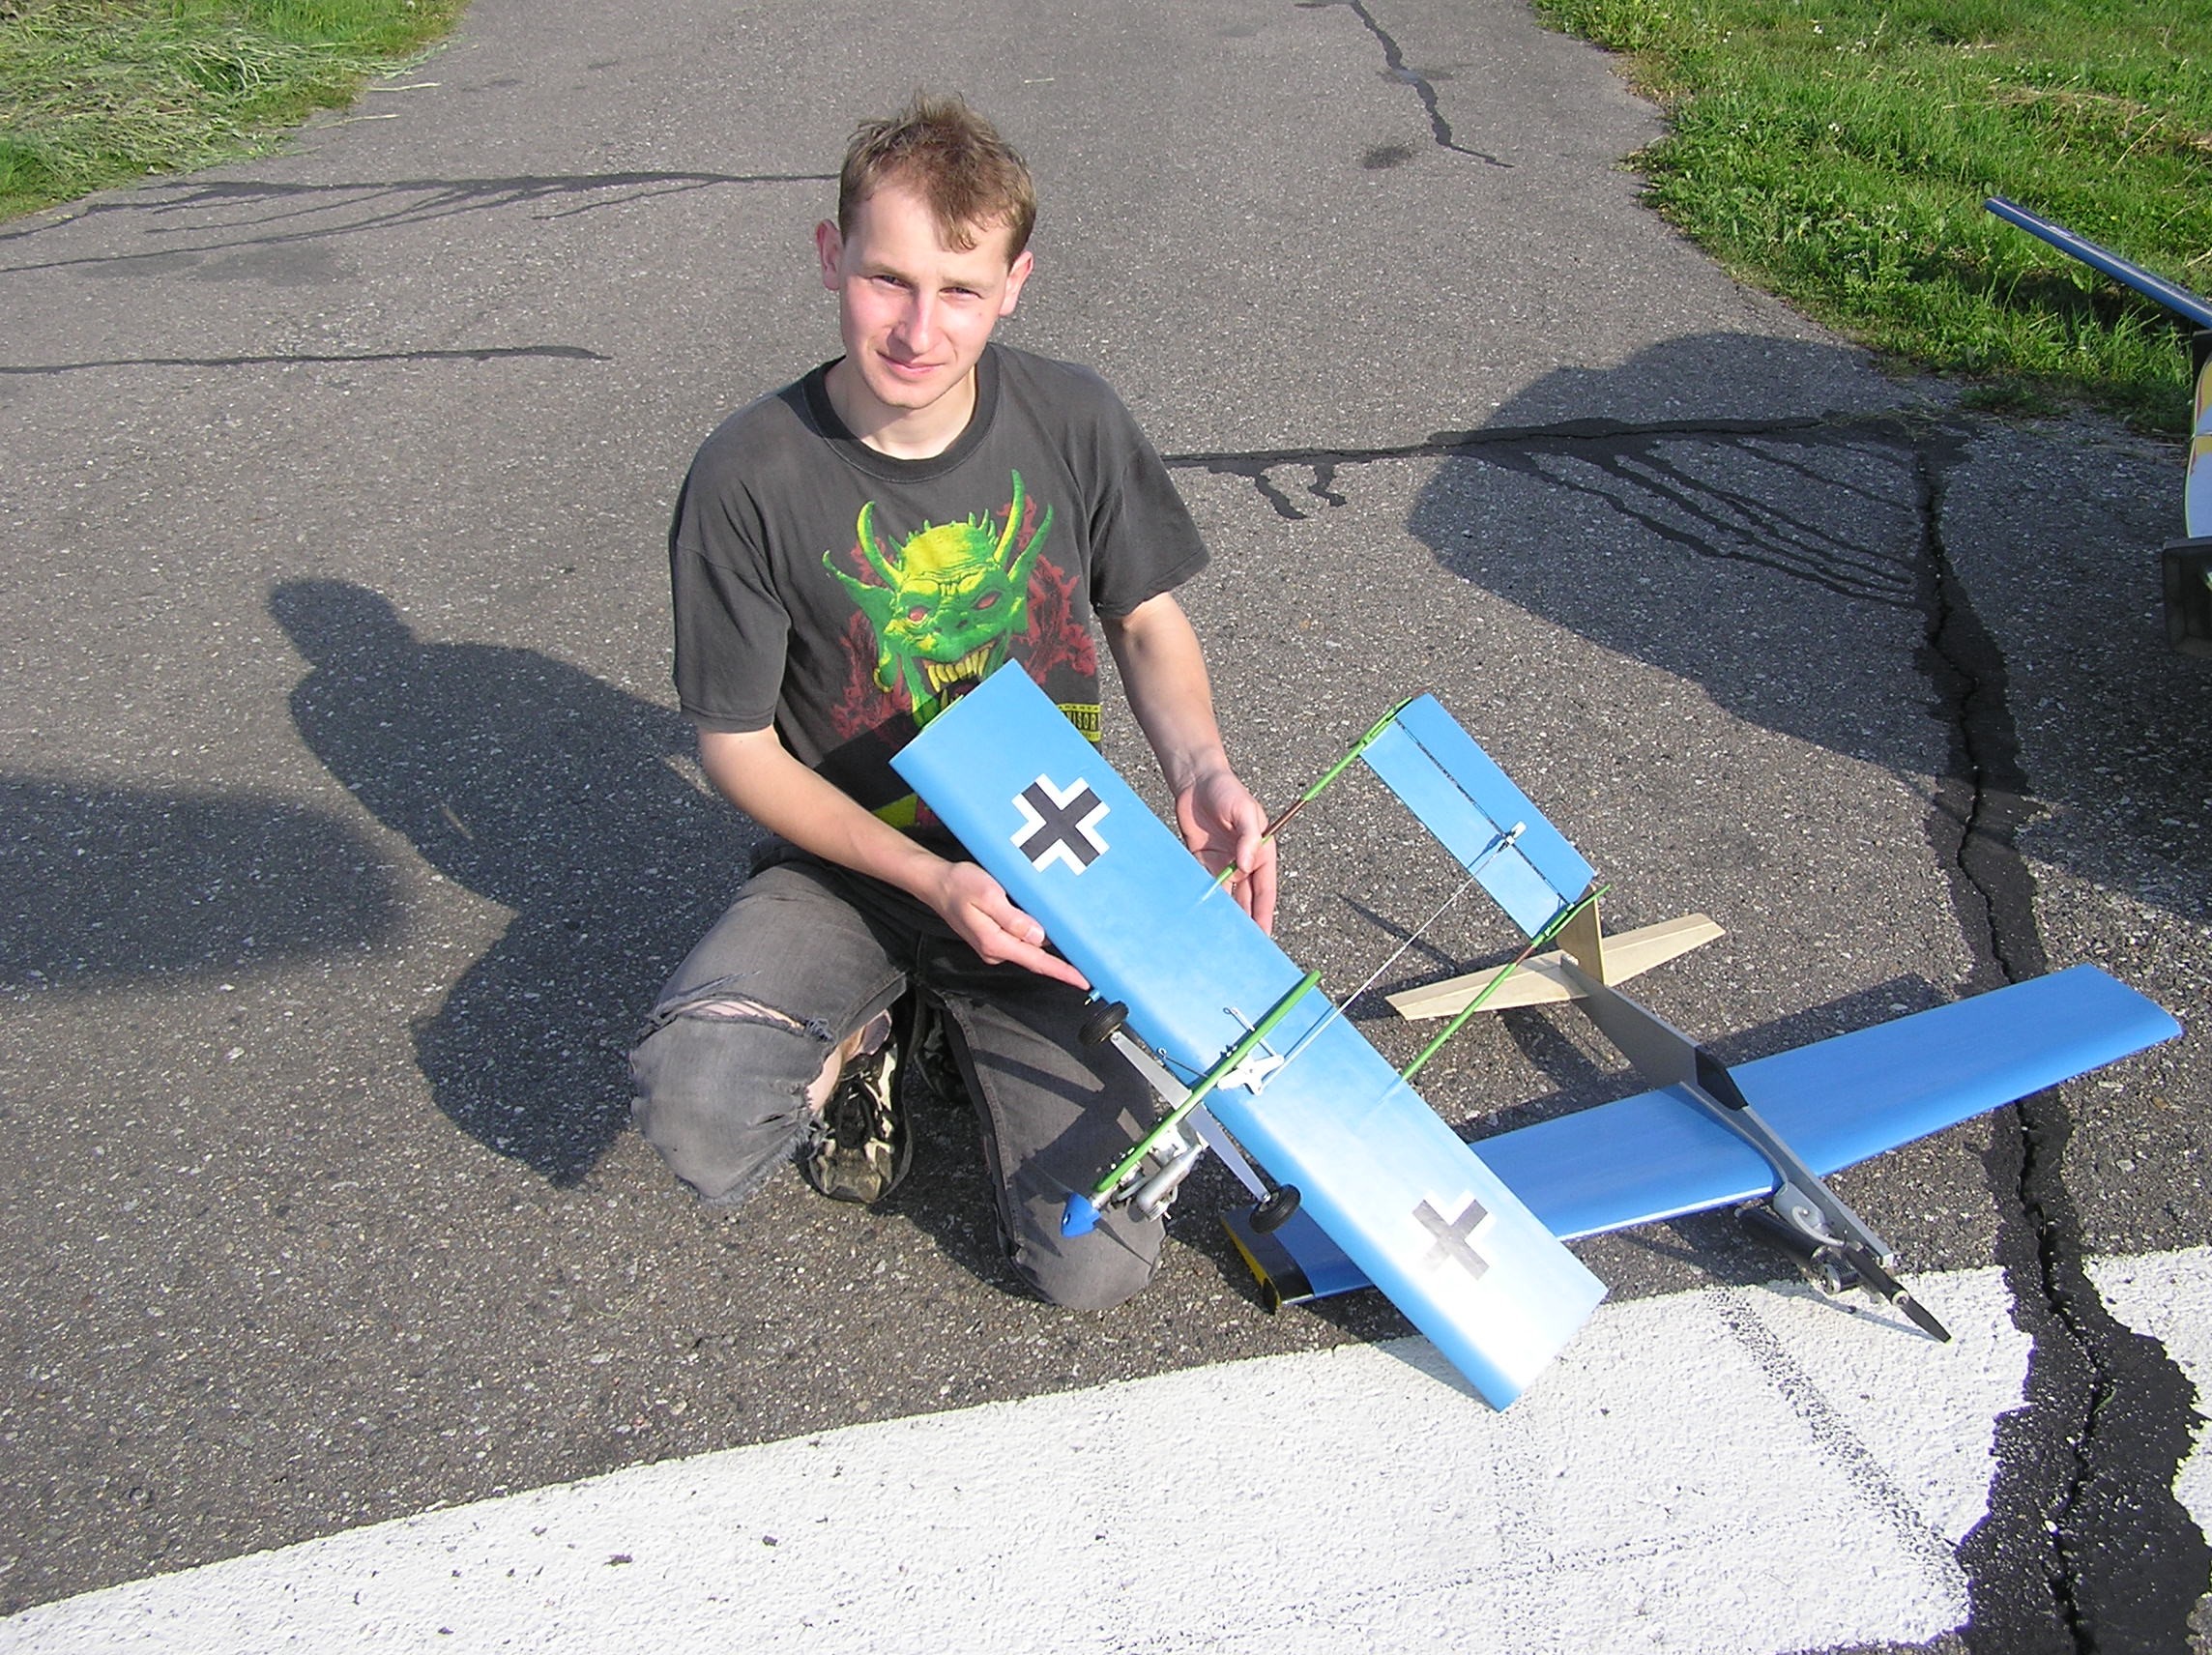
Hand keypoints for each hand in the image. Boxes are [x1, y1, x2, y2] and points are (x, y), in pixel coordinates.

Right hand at [928, 860, 1089, 989]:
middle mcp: (996, 949)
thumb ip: (1013, 918)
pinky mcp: (994, 937)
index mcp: (996, 942)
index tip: (1084, 980)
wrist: (936, 884)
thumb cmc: (958, 885)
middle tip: (1090, 961)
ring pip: (1030, 948)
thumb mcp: (988, 895)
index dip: (1063, 972)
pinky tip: (1046, 926)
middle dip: (1063, 962)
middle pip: (1037, 958)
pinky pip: (1021, 940)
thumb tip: (1037, 936)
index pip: (1037, 961)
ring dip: (1050, 944)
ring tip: (1073, 939)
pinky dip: (1036, 935)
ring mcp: (995, 945)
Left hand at [1177, 768, 1276, 932]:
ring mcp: (1222, 862)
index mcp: (1261, 852)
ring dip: (1224, 913)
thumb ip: (1248, 837)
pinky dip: (1205, 897)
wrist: (1196, 779)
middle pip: (1246, 898)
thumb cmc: (1227, 790)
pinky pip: (1204, 882)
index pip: (1265, 889)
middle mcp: (1243, 861)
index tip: (1264, 935)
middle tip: (1241, 945)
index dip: (1264, 913)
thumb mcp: (1245, 809)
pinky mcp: (1201, 860)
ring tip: (1220, 936)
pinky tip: (1202, 913)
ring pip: (1225, 895)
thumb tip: (1247, 864)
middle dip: (1245, 920)